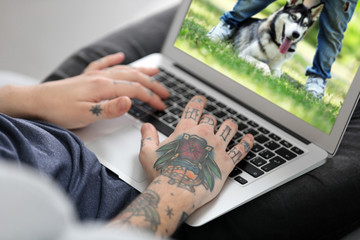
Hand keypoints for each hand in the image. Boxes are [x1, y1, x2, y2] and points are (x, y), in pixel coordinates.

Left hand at [0, 53, 169, 128]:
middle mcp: (101, 78)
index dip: (151, 97)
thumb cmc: (59, 111)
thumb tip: (131, 101)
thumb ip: (110, 108)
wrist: (37, 102)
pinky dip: (114, 60)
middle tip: (165, 92)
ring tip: (154, 71)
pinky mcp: (87, 77)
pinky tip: (121, 56)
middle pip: (133, 78)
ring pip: (123, 70)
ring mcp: (94, 76)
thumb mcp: (86, 115)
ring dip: (140, 70)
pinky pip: (103, 64)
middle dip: (152, 84)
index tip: (161, 105)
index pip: (135, 90)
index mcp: (104, 87)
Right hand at [115, 95, 252, 235]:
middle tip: (210, 123)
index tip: (201, 99)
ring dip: (230, 126)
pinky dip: (246, 143)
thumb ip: (148, 136)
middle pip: (212, 120)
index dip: (198, 102)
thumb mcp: (148, 152)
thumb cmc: (162, 172)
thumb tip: (146, 126)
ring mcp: (217, 147)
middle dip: (210, 121)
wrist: (177, 189)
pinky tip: (249, 139)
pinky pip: (241, 149)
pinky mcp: (227, 162)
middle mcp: (204, 134)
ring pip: (229, 129)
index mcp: (186, 129)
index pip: (194, 108)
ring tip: (232, 124)